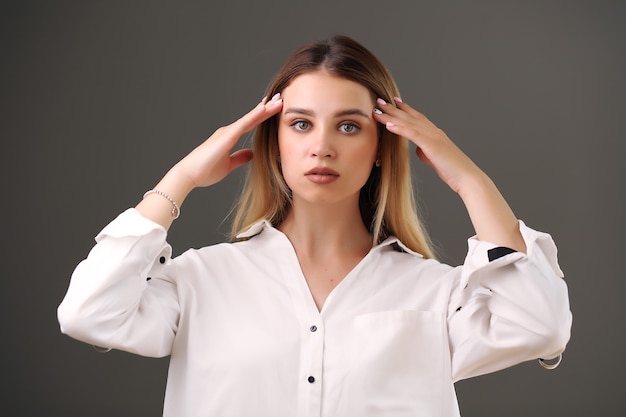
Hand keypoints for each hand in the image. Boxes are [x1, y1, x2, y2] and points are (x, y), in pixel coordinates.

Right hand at [175, 93, 283, 188]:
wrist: (189, 175)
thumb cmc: (205, 170)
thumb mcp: (229, 164)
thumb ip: (240, 157)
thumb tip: (251, 153)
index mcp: (230, 137)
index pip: (251, 124)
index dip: (263, 115)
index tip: (275, 108)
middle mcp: (229, 131)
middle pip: (253, 117)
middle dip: (267, 108)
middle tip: (281, 98)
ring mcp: (227, 132)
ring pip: (250, 118)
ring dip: (265, 109)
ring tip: (278, 100)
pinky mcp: (226, 137)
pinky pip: (243, 124)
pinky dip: (254, 116)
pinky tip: (264, 109)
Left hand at [373, 97, 525, 251]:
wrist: (467, 177)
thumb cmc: (453, 171)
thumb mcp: (436, 159)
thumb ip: (426, 152)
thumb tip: (418, 150)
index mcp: (435, 134)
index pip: (417, 118)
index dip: (405, 109)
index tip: (394, 101)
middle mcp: (434, 131)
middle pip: (410, 116)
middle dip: (393, 108)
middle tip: (380, 100)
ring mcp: (433, 136)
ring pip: (408, 122)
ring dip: (391, 115)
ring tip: (378, 109)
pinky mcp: (432, 145)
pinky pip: (412, 134)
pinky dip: (399, 128)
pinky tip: (388, 125)